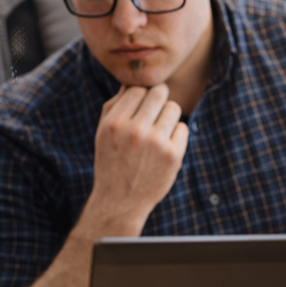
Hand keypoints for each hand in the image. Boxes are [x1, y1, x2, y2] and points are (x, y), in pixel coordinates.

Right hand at [87, 84, 188, 232]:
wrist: (119, 202)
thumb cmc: (111, 163)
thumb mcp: (102, 134)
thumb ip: (114, 106)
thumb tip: (131, 84)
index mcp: (114, 123)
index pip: (136, 89)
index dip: (140, 96)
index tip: (139, 108)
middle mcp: (135, 131)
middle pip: (159, 92)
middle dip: (157, 100)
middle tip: (153, 114)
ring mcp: (156, 143)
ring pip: (173, 107)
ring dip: (167, 116)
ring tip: (158, 130)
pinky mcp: (173, 156)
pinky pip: (182, 128)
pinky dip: (175, 135)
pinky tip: (163, 146)